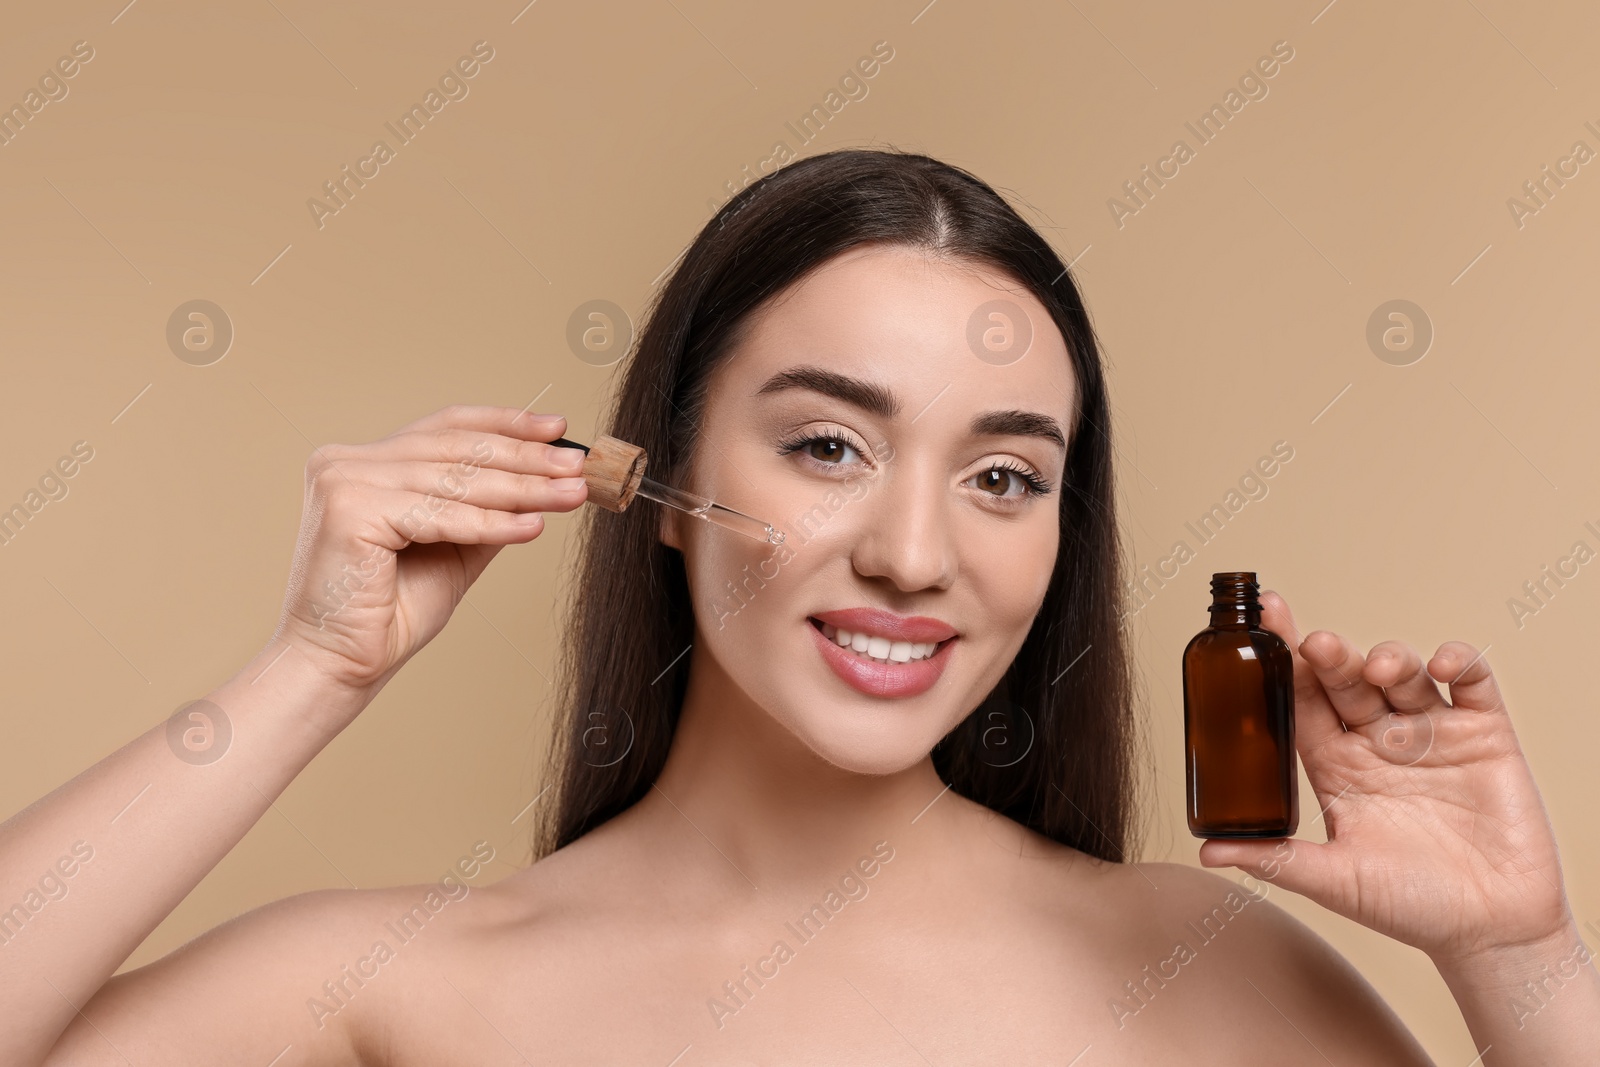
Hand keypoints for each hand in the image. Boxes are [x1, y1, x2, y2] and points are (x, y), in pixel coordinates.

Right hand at [268, 405, 587, 704]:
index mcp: (364, 463)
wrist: (338, 665)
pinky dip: (491, 523)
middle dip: (525, 458)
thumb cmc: (389, 614)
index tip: (558, 428)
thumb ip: (487, 509)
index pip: (446, 428)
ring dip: (522, 488)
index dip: (505, 423)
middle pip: (456, 449)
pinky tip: (532, 527)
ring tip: (570, 494)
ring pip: (454, 480)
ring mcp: (342, 481)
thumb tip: (544, 477)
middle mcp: (346, 462)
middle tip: (577, 465)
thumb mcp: (454, 548)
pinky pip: (440, 514)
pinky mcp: (349, 509)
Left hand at [1198, 590, 1572, 964]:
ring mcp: (1430, 733)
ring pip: (1401, 672)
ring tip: (1375, 669)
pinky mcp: (1484, 734)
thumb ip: (1274, 859)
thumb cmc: (1409, 907)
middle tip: (1314, 645)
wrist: (1491, 931)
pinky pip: (1471, 682)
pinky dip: (1457, 662)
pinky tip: (1439, 667)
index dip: (1285, 663)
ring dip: (1387, 658)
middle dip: (1330, 657)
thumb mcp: (1334, 880)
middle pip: (1345, 681)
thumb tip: (1204, 852)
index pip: (1301, 702)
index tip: (1264, 619)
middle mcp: (1377, 741)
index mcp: (1336, 765)